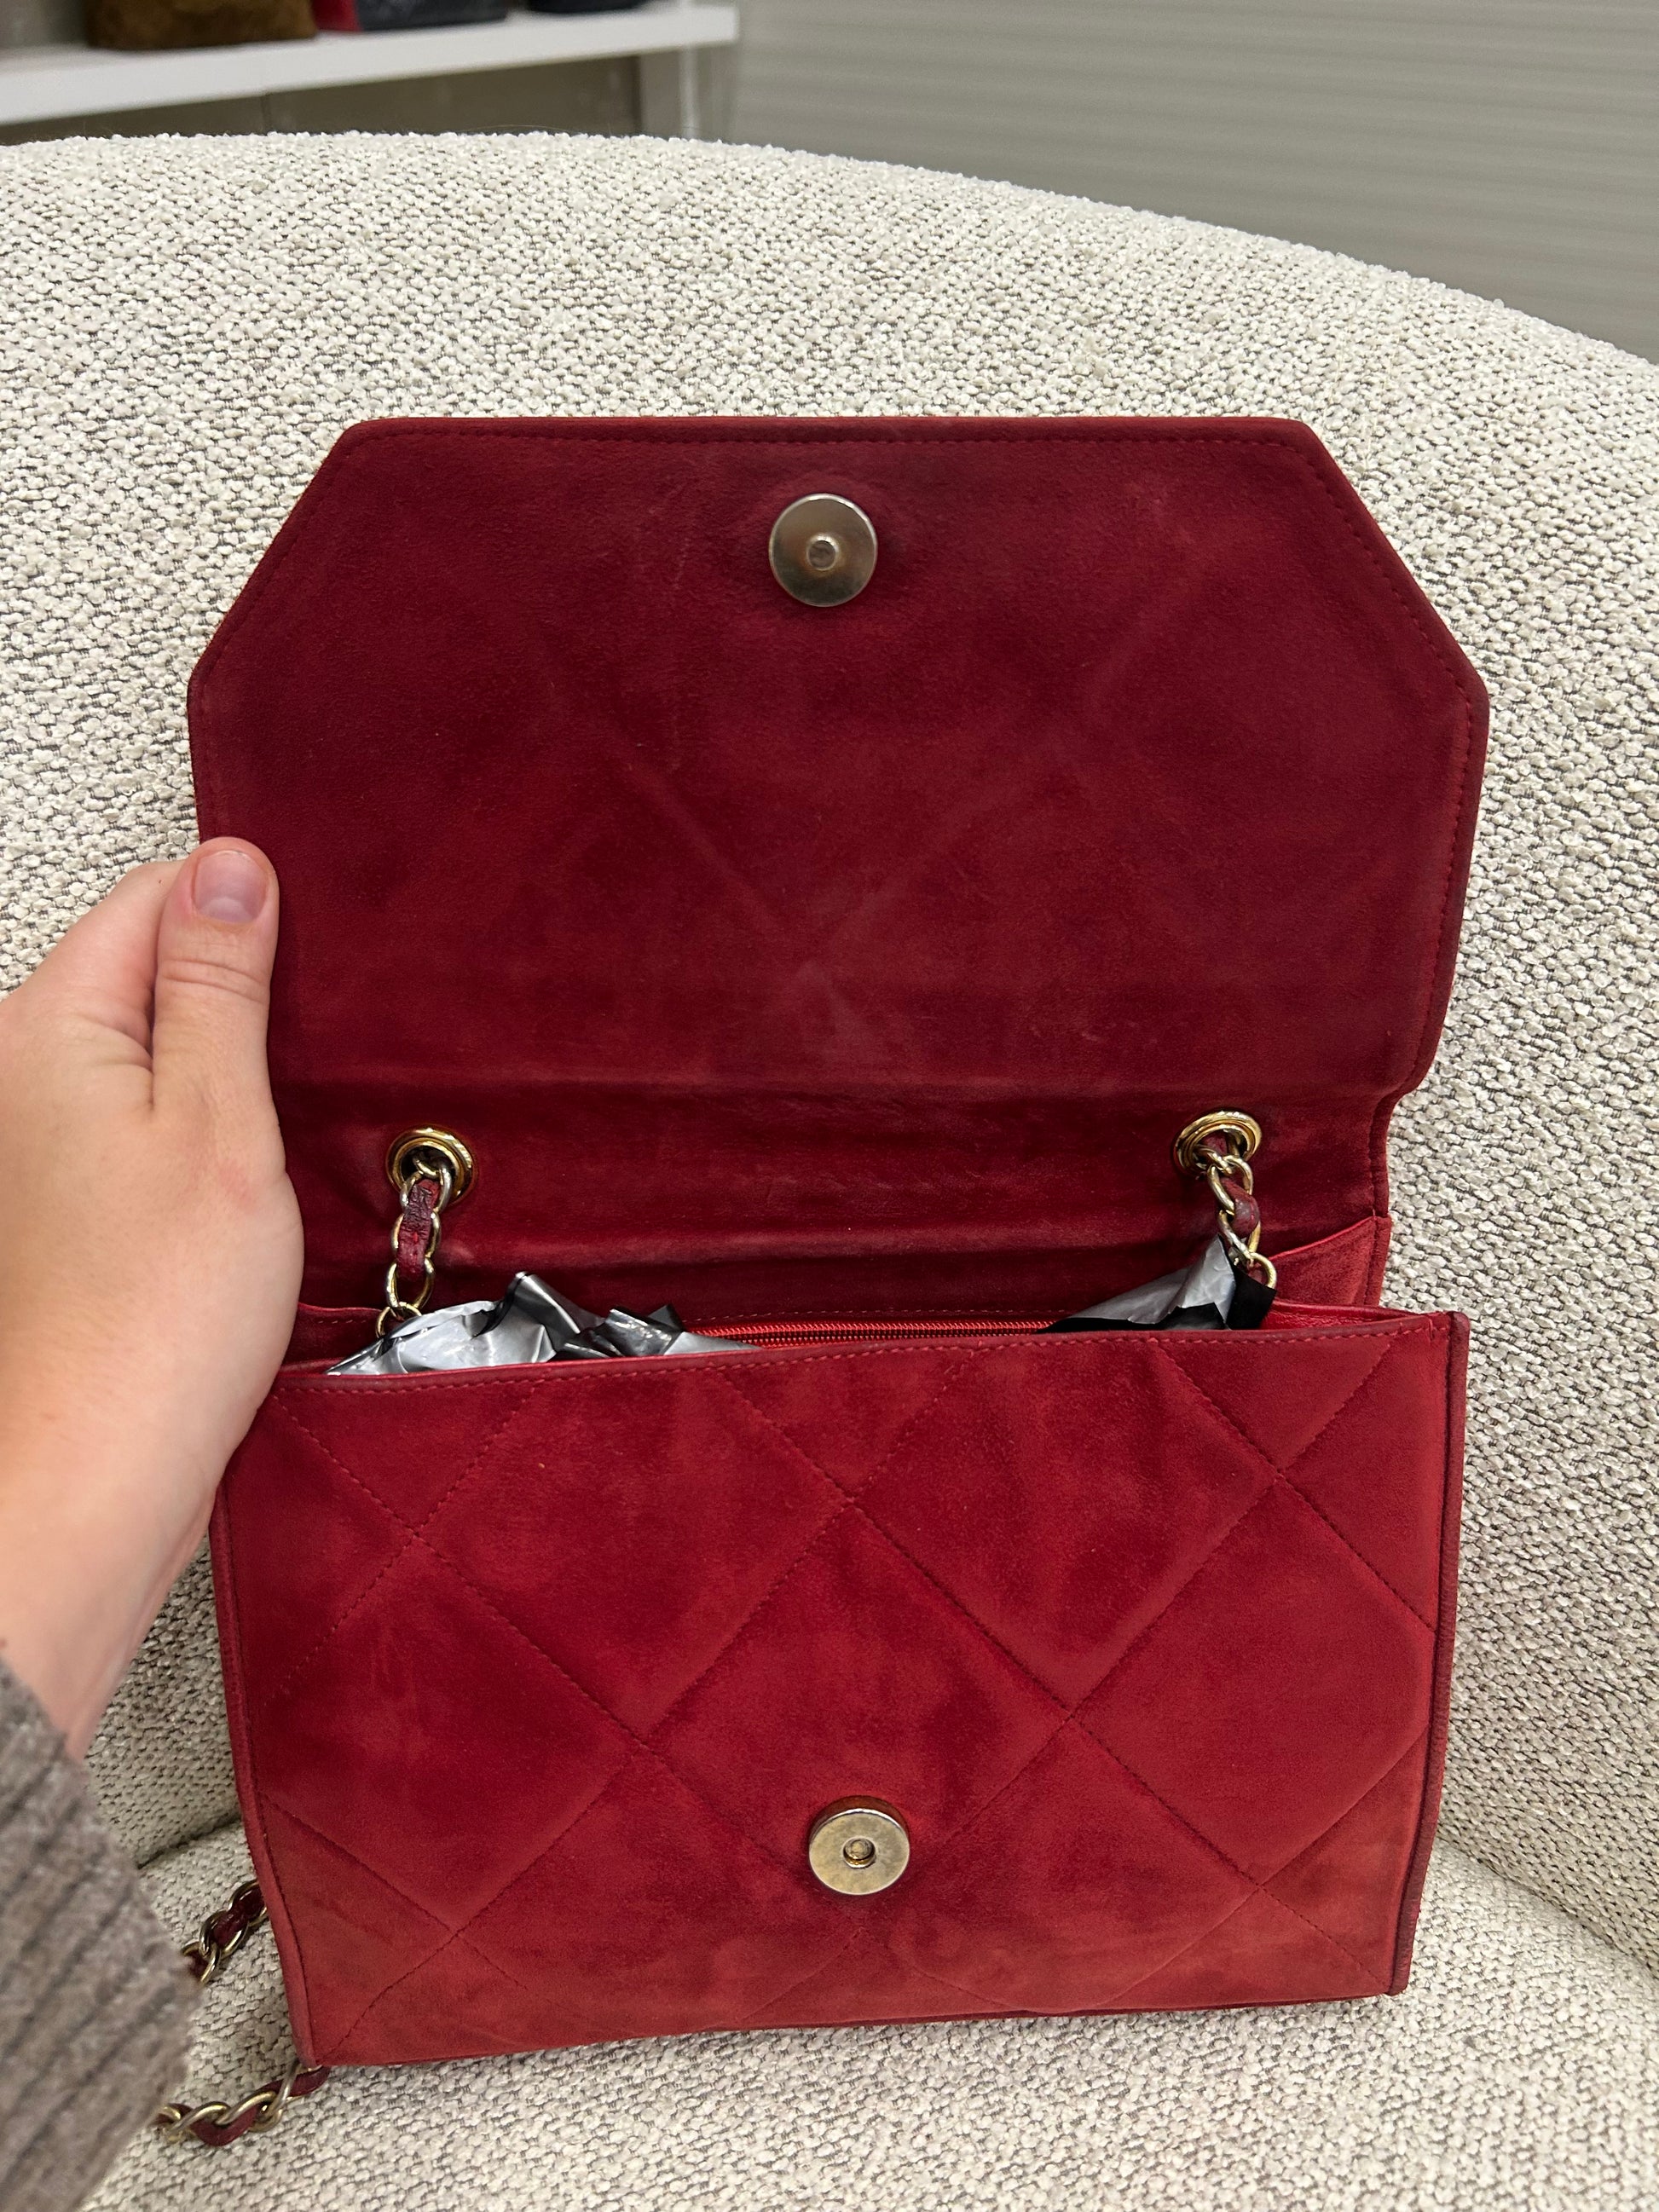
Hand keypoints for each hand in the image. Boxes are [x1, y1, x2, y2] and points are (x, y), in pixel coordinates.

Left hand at [0, 843, 301, 1753]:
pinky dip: (200, 1137)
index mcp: (45, 1031)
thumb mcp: (221, 1120)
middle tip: (305, 1070)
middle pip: (145, 971)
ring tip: (273, 1140)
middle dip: (238, 1001)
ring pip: (151, 1051)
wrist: (96, 1474)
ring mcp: (35, 1145)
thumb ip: (222, 984)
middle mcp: (16, 1075)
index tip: (311, 979)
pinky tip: (240, 1189)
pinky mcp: (65, 1206)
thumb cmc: (153, 1321)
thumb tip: (232, 865)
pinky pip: (143, 1122)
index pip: (153, 899)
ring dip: (224, 1076)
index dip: (246, 919)